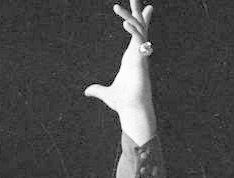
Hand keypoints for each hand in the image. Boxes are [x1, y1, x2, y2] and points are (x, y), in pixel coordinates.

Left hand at [84, 1, 155, 144]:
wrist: (133, 110)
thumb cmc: (124, 103)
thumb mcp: (107, 94)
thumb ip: (98, 90)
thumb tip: (87, 91)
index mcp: (131, 58)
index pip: (138, 35)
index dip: (140, 21)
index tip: (146, 8)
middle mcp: (137, 54)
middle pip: (140, 27)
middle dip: (138, 11)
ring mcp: (140, 56)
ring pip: (138, 30)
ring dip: (130, 17)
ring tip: (116, 5)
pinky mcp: (140, 60)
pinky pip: (138, 41)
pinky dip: (133, 31)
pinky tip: (124, 22)